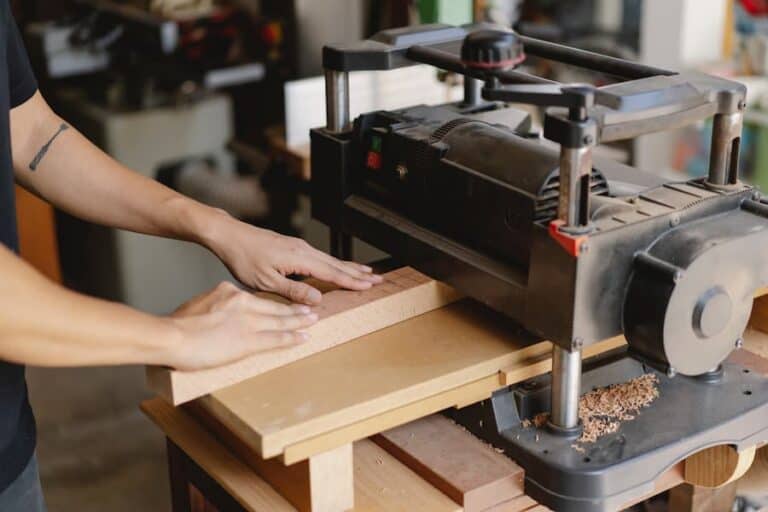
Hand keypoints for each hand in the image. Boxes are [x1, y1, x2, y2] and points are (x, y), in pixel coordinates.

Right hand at [164, 281, 317, 370]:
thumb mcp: (196, 306)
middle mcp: (241, 302)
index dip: (269, 303)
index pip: (254, 298)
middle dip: (292, 309)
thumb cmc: (176, 325)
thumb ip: (210, 307)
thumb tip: (212, 315)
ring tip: (312, 320)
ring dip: (298, 321)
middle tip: (308, 309)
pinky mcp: (248, 340)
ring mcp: (247, 321)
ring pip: (280, 320)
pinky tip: (303, 337)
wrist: (172, 336)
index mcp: (227, 292)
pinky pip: (276, 339)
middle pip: (273, 306)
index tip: (279, 304)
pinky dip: (292, 338)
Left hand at [205, 213, 381, 304]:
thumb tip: (318, 300)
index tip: (370, 286)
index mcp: (300, 258)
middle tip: (378, 279)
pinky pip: (320, 257)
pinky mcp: (292, 247)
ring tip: (365, 273)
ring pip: (330, 260)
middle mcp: (303, 250)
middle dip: (358, 273)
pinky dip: (334, 264)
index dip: (352, 281)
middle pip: (337, 264)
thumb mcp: (267, 281)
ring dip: (349, 268)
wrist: (230, 236)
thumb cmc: (244, 258)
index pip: (332, 273)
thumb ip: (293, 291)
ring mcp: (299, 247)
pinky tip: (336, 267)